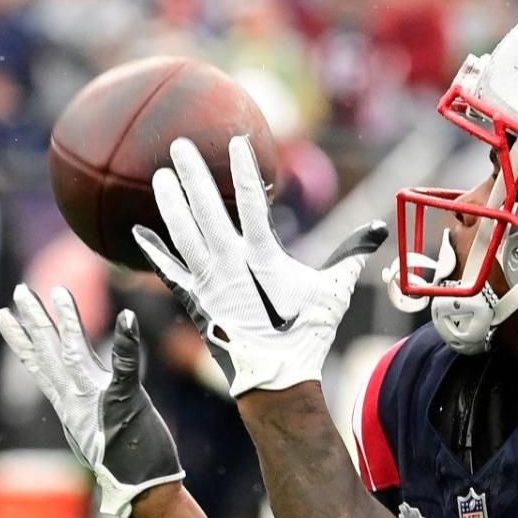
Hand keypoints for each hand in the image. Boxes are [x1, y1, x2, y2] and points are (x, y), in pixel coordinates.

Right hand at [0, 285, 183, 517]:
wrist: (141, 489)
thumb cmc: (122, 463)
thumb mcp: (92, 436)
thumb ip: (82, 415)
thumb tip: (72, 408)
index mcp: (70, 405)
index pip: (40, 366)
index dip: (21, 340)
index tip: (4, 316)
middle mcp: (78, 398)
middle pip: (50, 352)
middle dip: (34, 320)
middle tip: (19, 291)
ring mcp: (99, 398)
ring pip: (75, 352)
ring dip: (68, 321)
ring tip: (59, 291)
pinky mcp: (126, 401)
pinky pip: (125, 366)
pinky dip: (126, 342)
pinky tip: (126, 317)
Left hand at [133, 136, 388, 397]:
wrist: (276, 377)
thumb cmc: (306, 332)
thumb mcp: (333, 290)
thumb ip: (351, 254)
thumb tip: (379, 229)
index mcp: (263, 256)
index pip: (251, 201)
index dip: (244, 169)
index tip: (236, 140)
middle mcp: (230, 264)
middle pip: (206, 209)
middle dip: (192, 174)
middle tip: (177, 144)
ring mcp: (208, 283)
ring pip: (183, 234)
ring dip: (169, 203)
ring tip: (158, 176)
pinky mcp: (194, 302)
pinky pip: (168, 272)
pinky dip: (154, 252)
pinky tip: (137, 232)